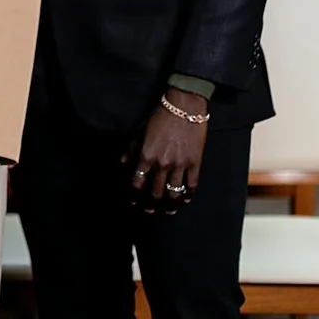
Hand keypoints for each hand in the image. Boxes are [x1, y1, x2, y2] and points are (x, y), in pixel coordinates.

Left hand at [124, 87, 207, 213]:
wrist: (184, 106)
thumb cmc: (159, 115)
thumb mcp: (140, 130)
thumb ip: (131, 149)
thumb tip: (123, 163)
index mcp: (146, 155)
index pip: (137, 182)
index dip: (133, 195)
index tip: (132, 202)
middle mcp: (162, 163)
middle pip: (155, 192)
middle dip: (151, 204)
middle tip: (150, 212)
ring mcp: (180, 165)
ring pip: (174, 192)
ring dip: (171, 205)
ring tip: (169, 211)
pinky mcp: (195, 162)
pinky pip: (192, 184)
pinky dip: (188, 194)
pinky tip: (186, 199)